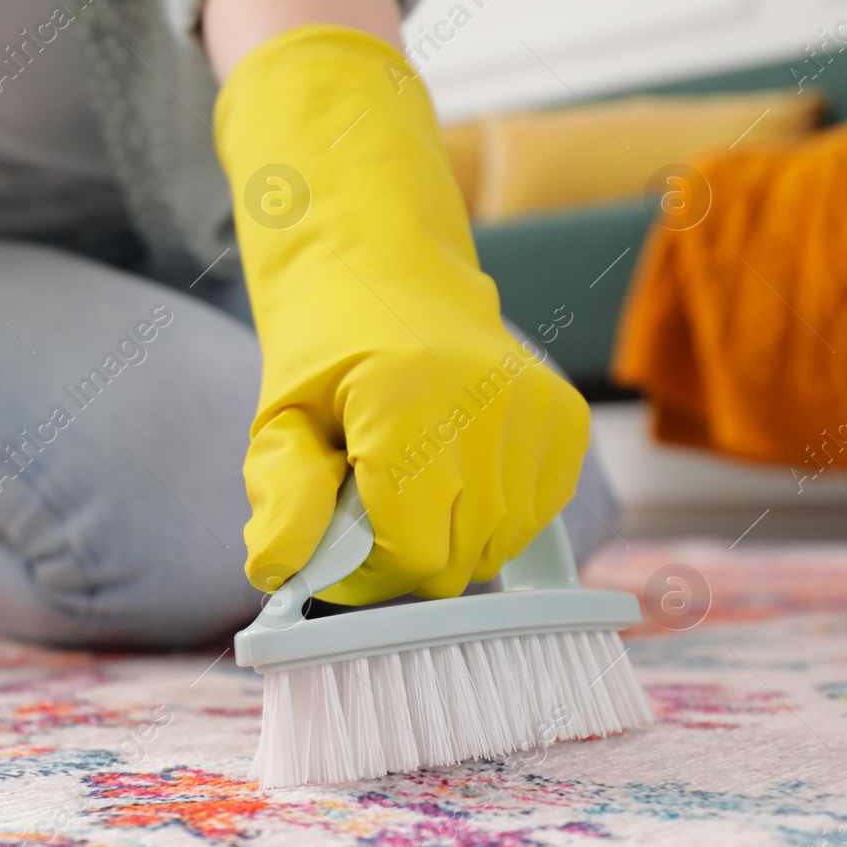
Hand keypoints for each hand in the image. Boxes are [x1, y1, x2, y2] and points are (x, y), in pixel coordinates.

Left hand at [215, 25, 589, 603]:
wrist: (387, 270)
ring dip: (446, 540)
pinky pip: (530, 519)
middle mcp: (491, 407)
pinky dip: (487, 517)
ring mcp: (540, 414)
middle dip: (401, 559)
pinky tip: (450, 472)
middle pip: (459, 561)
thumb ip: (283, 499)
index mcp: (411, 403)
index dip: (365, 576)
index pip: (412, 555)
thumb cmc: (326, 349)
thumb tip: (278, 574)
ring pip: (498, 548)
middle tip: (362, 513)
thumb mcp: (280, 419)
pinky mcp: (568, 422)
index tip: (333, 554)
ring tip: (404, 483)